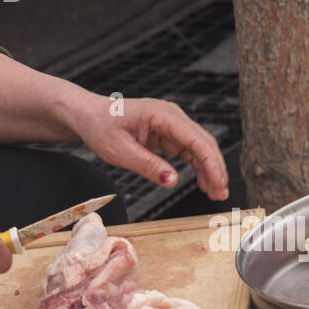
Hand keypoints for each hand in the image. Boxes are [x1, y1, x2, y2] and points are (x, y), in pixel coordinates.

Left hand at [70, 96, 228, 199]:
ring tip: (215, 193)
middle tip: (221, 194)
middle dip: (215, 168)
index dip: (211, 163)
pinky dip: (197, 166)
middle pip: (203, 142)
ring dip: (209, 169)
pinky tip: (203, 182)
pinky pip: (188, 150)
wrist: (88, 115)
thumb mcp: (119, 151)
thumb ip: (147, 166)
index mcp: (161, 114)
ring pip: (198, 147)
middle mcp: (171, 115)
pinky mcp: (167, 132)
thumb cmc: (100, 127)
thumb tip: (173, 180)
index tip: (219, 183)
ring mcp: (170, 123)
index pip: (195, 139)